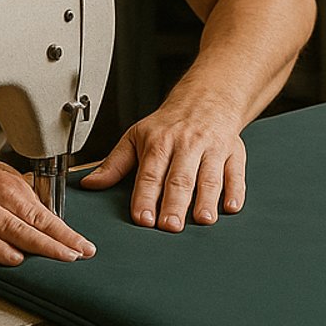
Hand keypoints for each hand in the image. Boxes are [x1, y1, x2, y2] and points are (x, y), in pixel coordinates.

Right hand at [0, 150, 95, 265]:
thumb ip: (16, 197)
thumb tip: (45, 218)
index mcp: (5, 180)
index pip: (43, 211)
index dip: (65, 230)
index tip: (83, 244)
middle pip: (34, 220)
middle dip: (61, 239)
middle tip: (81, 253)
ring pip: (13, 229)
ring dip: (40, 245)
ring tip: (61, 257)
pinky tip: (15, 258)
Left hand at [77, 105, 244, 230]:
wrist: (206, 99)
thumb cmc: (169, 124)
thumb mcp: (136, 137)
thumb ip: (114, 164)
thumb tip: (90, 184)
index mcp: (160, 143)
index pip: (150, 174)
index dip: (145, 196)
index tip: (143, 218)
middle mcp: (186, 145)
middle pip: (180, 178)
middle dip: (174, 203)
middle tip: (170, 226)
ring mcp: (212, 149)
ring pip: (208, 177)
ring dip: (206, 200)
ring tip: (202, 220)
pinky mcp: (234, 153)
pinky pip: (236, 173)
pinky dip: (235, 190)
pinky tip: (230, 206)